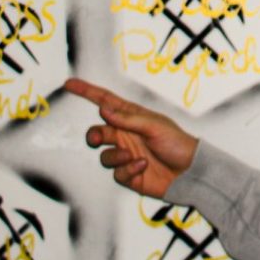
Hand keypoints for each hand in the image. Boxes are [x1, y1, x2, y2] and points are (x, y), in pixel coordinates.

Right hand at [65, 78, 198, 197]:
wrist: (190, 172)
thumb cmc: (177, 143)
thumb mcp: (155, 125)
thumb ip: (128, 118)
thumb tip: (103, 109)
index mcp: (132, 118)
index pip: (105, 102)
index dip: (87, 92)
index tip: (69, 84)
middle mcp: (126, 135)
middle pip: (98, 132)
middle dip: (94, 135)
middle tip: (97, 138)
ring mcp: (126, 155)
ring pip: (104, 155)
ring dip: (116, 156)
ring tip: (133, 156)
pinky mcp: (128, 175)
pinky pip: (116, 173)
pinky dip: (127, 170)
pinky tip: (142, 166)